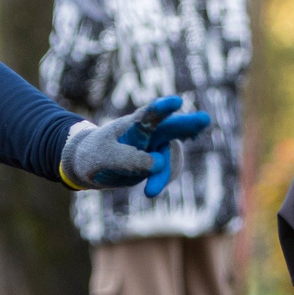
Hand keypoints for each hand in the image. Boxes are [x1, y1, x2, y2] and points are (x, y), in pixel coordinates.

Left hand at [62, 97, 212, 197]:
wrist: (89, 166)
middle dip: (189, 125)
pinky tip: (150, 190)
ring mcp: (156, 146)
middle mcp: (149, 132)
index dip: (162, 108)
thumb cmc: (93, 154)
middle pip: (172, 127)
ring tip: (150, 192)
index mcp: (132, 124)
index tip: (175, 102)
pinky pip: (169, 170)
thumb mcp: (104, 158)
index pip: (149, 114)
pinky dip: (163, 180)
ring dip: (166, 174)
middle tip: (204, 119)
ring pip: (172, 157)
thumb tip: (158, 164)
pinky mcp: (158, 162)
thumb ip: (128, 159)